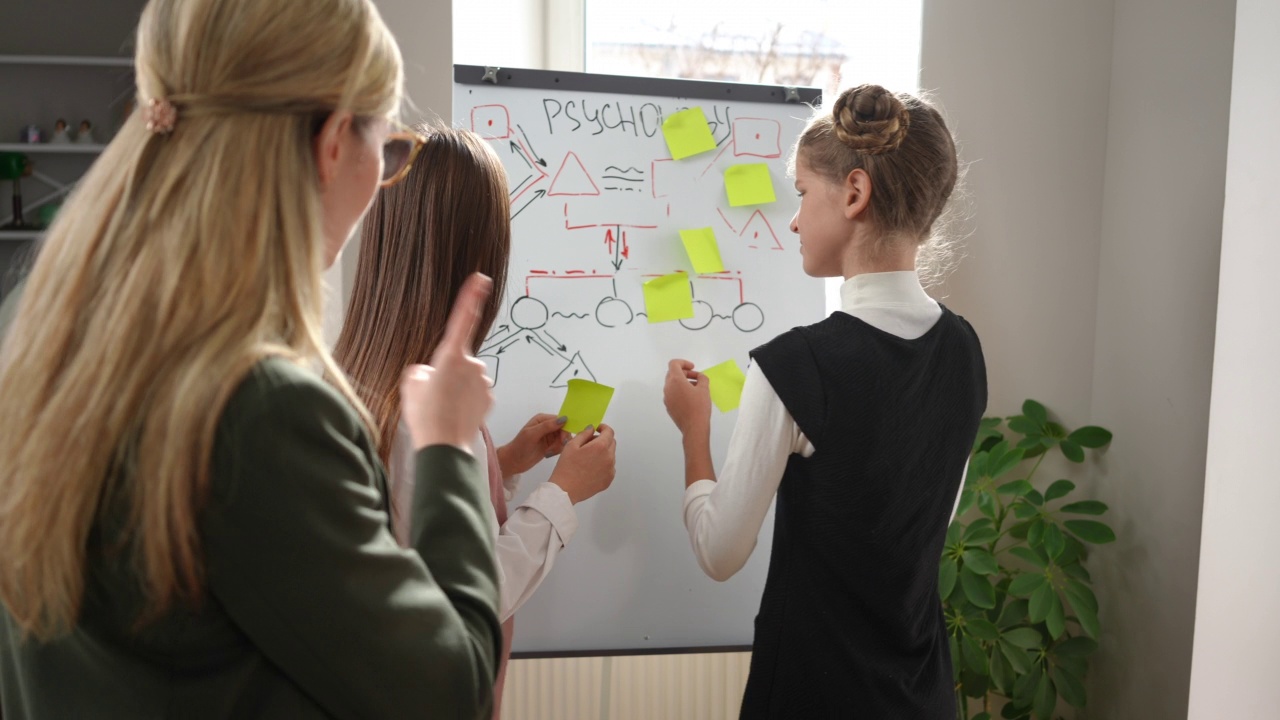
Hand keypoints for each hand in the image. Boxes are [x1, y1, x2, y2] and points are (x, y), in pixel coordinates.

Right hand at [400, 274, 494, 453]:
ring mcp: (483, 381)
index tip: (481, 279)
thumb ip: (421, 371)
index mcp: (450, 355)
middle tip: (435, 393)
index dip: (471, 296)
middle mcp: (472, 364)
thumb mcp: (410, 385)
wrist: (444, 446)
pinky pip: (475, 392)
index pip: (462, 319)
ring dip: (457, 387)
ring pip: (468, 378)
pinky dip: (466, 400)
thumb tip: (429, 372)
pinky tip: (455, 412)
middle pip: (459, 359)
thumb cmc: (426, 417)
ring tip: (443, 406)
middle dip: (449, 371)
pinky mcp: (490, 397)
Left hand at [496, 413, 570, 476]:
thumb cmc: (520, 446)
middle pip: (564, 429)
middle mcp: (547, 426)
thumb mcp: (532, 434)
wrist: (513, 461)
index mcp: (542, 419)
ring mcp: (549, 436)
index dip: (564, 429)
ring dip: (559, 446)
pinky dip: (557, 450)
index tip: (562, 440)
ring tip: (549, 452)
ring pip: (563, 438)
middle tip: (554, 448)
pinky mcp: (550, 445)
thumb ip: (547, 426)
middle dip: (562, 439)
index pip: (560, 420)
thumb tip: (564, 419)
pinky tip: (549, 454)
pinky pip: (560, 445)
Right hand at [549, 424, 616, 504]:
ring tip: (588, 459)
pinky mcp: (609, 480)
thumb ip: (584, 434)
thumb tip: (591, 429)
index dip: (603, 428)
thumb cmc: (566, 467)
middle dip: (603, 440)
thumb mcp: (571, 445)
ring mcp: (610, 470)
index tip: (597, 429)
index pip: (609, 432)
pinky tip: (590, 468)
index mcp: (600, 447)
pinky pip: (609, 467)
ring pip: (610, 455)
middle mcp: (609, 458)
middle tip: (589, 444)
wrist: (565, 490)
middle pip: (611, 443)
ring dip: (603, 453)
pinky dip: (603, 464)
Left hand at [663, 359, 710, 437]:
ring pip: (672, 384)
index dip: (684, 362)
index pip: (674, 364)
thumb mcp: (704, 389)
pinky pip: (672, 393)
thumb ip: (702, 378)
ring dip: (683, 382)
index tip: (693, 367)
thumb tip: (700, 377)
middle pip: (672, 373)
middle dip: (685, 373)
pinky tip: (691, 397)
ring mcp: (666, 398)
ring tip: (696, 388)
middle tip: (696, 377)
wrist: (693, 427)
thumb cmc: (699, 407)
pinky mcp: (668, 406)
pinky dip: (680, 391)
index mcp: (675, 380)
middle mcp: (668, 388)